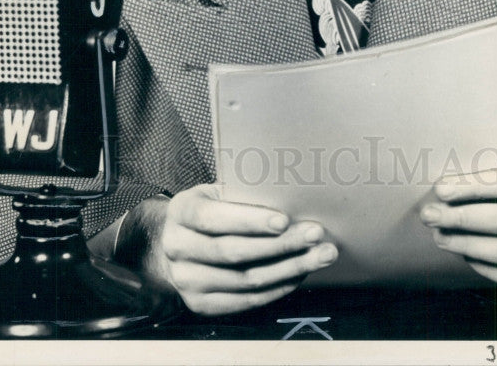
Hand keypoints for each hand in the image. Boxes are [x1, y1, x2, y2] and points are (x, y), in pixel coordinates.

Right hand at [146, 184, 337, 315]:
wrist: (180, 242)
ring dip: (288, 269)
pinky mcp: (200, 304)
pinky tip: (298, 274)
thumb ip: (242, 194)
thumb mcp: (217, 192)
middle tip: (314, 235)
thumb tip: (291, 195)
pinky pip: (245, 301)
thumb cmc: (211, 209)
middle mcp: (177, 248)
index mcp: (181, 212)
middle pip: (233, 252)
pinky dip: (277, 288)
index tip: (284, 220)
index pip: (214, 218)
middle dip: (280, 245)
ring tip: (318, 256)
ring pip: (245, 280)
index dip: (250, 220)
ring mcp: (186, 281)